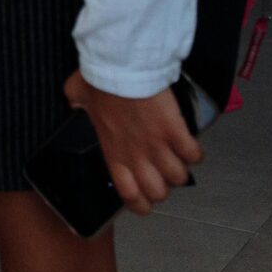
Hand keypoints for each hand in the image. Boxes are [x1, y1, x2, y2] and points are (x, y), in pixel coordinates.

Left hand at [65, 72, 203, 212]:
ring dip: (180, 169)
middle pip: (158, 192)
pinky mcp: (175, 132)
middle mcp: (136, 156)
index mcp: (113, 153)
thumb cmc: (98, 80)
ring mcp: (157, 146)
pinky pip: (194, 154)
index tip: (145, 201)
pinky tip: (190, 144)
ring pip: (179, 177)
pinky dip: (195, 152)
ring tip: (177, 158)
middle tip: (162, 173)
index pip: (128, 194)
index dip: (140, 204)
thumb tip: (75, 103)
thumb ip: (78, 105)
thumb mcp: (78, 95)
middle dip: (164, 186)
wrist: (120, 68)